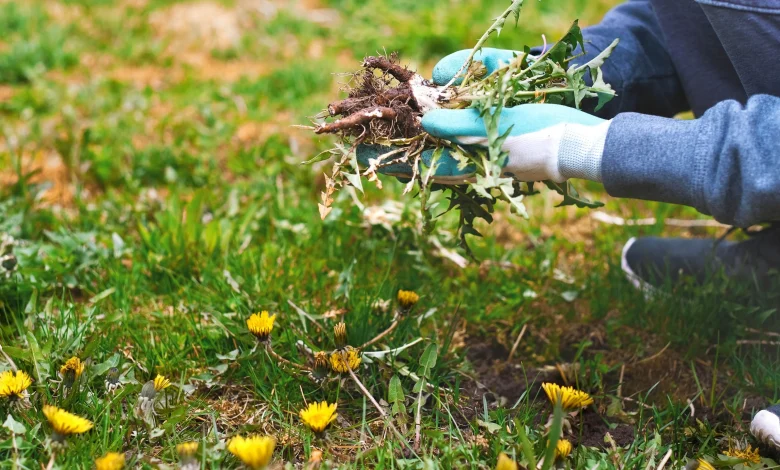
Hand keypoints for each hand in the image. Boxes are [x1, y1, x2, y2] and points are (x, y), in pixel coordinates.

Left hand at [358, 49, 611, 183]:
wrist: (581, 144)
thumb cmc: (541, 136)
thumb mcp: (498, 128)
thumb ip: (460, 125)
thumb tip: (426, 120)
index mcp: (466, 162)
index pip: (416, 162)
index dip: (387, 156)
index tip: (359, 149)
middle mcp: (467, 160)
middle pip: (420, 156)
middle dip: (393, 149)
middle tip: (364, 141)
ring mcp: (479, 153)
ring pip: (435, 148)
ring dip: (412, 141)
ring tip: (386, 135)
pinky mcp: (492, 142)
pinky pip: (456, 140)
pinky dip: (438, 134)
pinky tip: (428, 126)